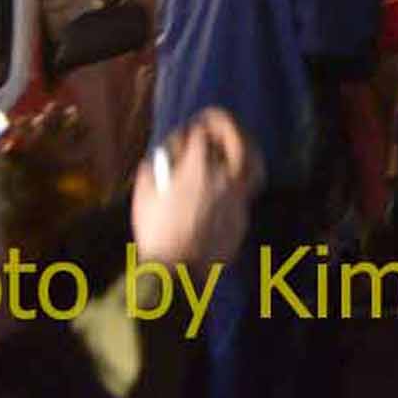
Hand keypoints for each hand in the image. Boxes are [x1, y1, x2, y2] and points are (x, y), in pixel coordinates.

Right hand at [131, 108, 259, 268]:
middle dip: (227, 125)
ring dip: (245, 148)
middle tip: (217, 123)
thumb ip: (152, 171)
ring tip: (235, 147)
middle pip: (238, 139)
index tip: (192, 131)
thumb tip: (159, 159)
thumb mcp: (144, 198)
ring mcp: (238, 197)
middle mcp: (224, 178)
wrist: (177, 274)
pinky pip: (246, 192)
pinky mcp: (242, 217)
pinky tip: (227, 184)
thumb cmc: (156, 235)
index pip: (203, 134)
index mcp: (198, 169)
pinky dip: (238, 182)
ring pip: (254, 163)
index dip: (195, 130)